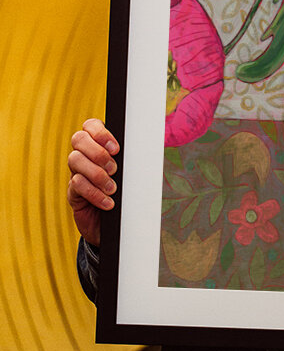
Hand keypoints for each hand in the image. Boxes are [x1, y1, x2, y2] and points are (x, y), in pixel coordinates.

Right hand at [67, 119, 119, 245]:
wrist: (116, 224)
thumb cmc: (125, 194)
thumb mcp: (129, 174)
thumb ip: (130, 160)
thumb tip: (143, 148)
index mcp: (98, 145)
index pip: (90, 125)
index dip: (100, 132)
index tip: (116, 148)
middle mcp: (84, 155)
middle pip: (78, 139)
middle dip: (98, 152)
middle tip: (114, 169)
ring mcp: (76, 172)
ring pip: (75, 160)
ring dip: (96, 174)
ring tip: (112, 188)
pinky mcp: (73, 192)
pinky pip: (76, 184)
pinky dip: (94, 193)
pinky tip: (108, 203)